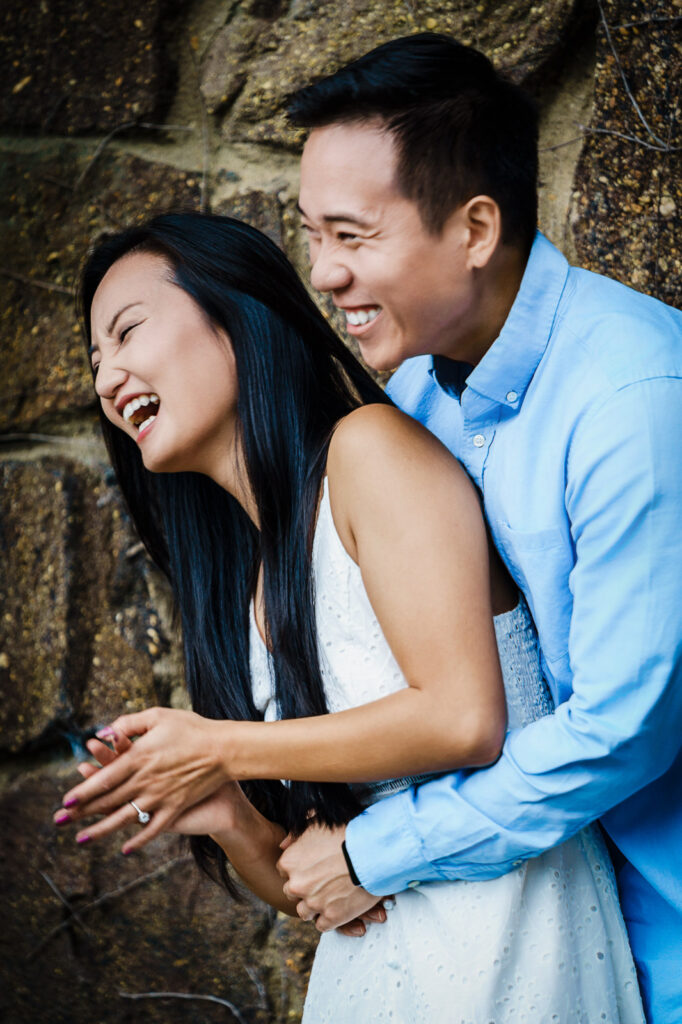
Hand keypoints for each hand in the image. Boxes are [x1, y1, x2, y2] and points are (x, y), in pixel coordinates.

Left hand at [73, 739, 248, 839]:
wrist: (225, 749)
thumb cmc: (192, 728)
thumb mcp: (160, 716)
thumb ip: (131, 723)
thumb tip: (106, 731)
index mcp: (140, 757)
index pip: (104, 778)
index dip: (83, 790)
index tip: (65, 800)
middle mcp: (146, 780)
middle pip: (108, 800)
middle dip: (81, 812)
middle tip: (59, 821)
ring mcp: (160, 797)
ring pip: (124, 818)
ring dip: (100, 830)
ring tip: (80, 840)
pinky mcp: (175, 807)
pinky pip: (153, 829)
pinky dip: (139, 841)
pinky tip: (125, 850)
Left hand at [276, 822, 380, 931]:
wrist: (373, 850)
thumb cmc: (347, 831)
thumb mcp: (316, 822)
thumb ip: (295, 834)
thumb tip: (283, 845)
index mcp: (290, 862)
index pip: (284, 871)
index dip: (299, 869)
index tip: (312, 867)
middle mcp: (297, 885)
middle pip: (293, 892)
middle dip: (305, 887)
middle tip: (324, 880)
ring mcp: (314, 903)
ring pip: (305, 912)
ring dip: (315, 905)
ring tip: (332, 895)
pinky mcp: (332, 917)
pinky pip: (322, 925)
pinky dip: (330, 918)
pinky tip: (339, 906)